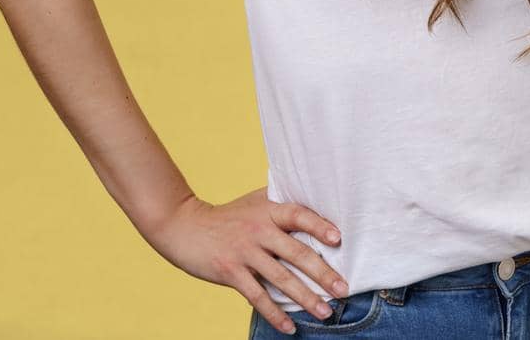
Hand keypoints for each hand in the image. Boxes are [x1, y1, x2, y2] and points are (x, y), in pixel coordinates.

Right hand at [147, 187, 348, 332]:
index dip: (319, 226)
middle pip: (297, 253)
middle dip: (323, 274)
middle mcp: (259, 230)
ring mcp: (245, 252)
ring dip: (306, 298)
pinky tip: (289, 326)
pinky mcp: (231, 272)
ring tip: (325, 312)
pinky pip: (257, 296)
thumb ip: (280, 206)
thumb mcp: (255, 202)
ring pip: (281, 279)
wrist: (185, 226)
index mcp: (268, 210)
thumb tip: (317, 209)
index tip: (338, 239)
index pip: (299, 215)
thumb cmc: (228, 216)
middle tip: (343, 289)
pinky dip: (275, 314)